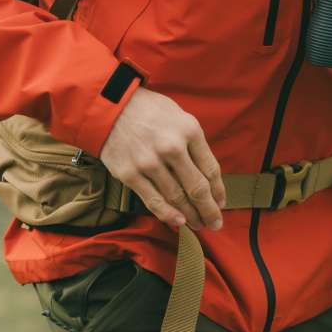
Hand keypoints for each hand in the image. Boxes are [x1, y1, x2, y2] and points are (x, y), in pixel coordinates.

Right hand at [100, 88, 225, 231]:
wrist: (110, 106)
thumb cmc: (149, 111)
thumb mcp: (180, 117)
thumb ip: (193, 144)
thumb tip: (207, 176)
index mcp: (189, 131)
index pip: (210, 169)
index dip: (219, 191)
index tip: (221, 203)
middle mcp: (171, 147)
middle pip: (197, 188)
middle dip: (209, 210)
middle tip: (216, 224)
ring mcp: (149, 162)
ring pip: (176, 197)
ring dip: (191, 215)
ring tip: (198, 224)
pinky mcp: (129, 174)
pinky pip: (153, 200)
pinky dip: (168, 214)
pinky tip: (179, 222)